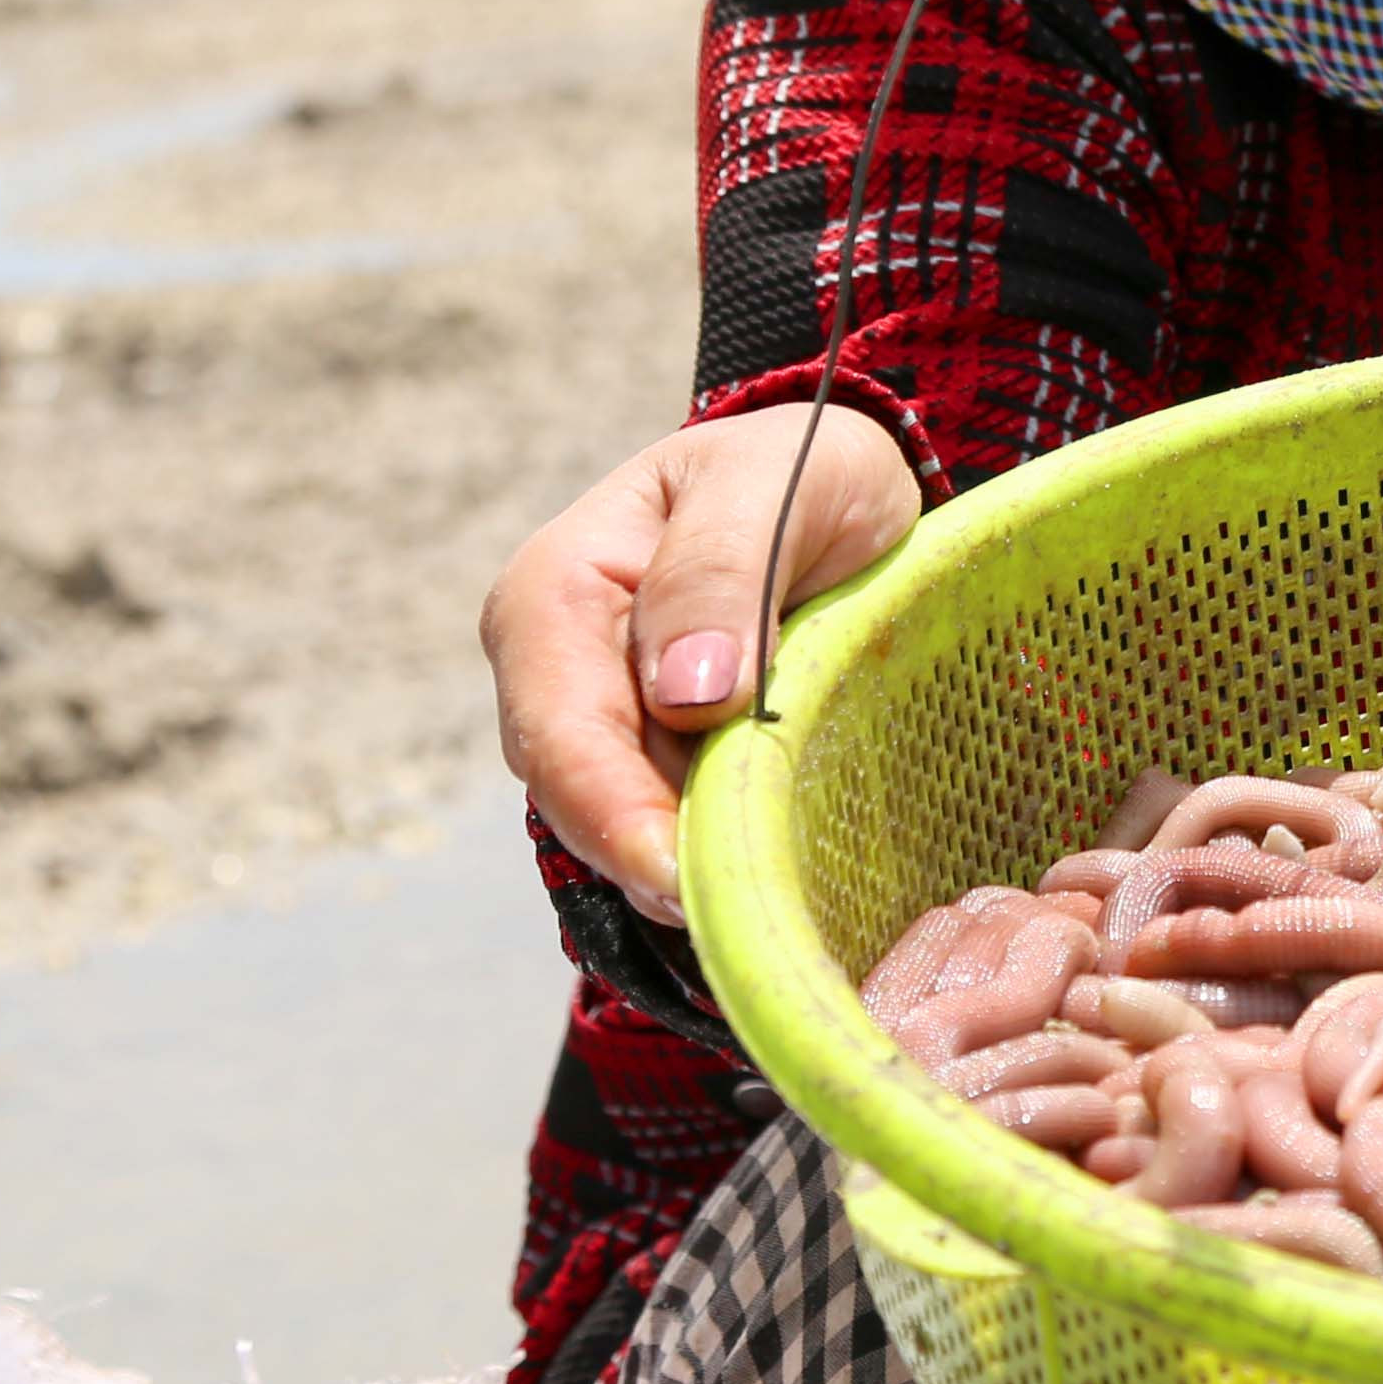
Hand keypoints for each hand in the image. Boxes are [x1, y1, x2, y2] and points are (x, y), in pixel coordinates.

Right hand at [481, 399, 919, 923]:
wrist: (826, 482)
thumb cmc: (800, 469)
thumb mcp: (778, 480)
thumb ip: (722, 570)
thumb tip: (685, 691)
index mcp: (557, 591)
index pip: (562, 732)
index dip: (617, 816)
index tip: (686, 878)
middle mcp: (556, 671)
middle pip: (581, 800)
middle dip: (654, 860)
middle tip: (741, 915)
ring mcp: (601, 725)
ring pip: (625, 827)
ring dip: (690, 865)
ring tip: (765, 898)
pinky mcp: (654, 764)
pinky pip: (670, 826)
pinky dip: (714, 855)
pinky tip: (767, 874)